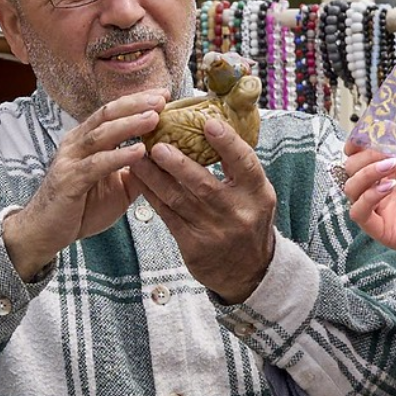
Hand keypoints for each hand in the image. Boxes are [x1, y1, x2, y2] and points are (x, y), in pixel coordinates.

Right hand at [0, 89, 168, 277]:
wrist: (45, 232)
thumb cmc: (79, 209)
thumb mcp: (117, 189)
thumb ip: (137, 173)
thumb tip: (164, 164)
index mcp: (86, 140)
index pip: (113, 112)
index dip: (137, 101)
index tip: (163, 94)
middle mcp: (76, 144)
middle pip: (107, 114)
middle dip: (136, 104)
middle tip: (161, 98)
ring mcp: (70, 160)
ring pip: (101, 134)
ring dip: (129, 124)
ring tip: (154, 118)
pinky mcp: (69, 180)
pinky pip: (96, 164)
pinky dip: (119, 156)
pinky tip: (139, 152)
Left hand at [130, 113, 277, 300]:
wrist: (249, 272)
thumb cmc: (249, 221)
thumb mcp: (257, 194)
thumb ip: (240, 167)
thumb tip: (214, 124)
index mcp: (257, 194)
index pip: (244, 163)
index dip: (227, 143)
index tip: (209, 123)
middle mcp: (237, 212)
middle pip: (204, 184)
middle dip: (178, 164)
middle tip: (157, 145)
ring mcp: (214, 231)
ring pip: (178, 199)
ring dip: (155, 177)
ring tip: (137, 157)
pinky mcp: (193, 245)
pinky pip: (168, 215)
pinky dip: (152, 195)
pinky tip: (139, 179)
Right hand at [341, 137, 395, 309]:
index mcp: (395, 170)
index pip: (359, 154)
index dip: (357, 142)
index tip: (367, 132)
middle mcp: (384, 189)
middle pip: (350, 169)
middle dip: (364, 155)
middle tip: (387, 151)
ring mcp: (382, 210)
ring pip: (350, 189)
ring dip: (366, 173)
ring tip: (392, 165)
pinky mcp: (383, 230)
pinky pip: (358, 213)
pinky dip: (368, 197)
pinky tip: (389, 187)